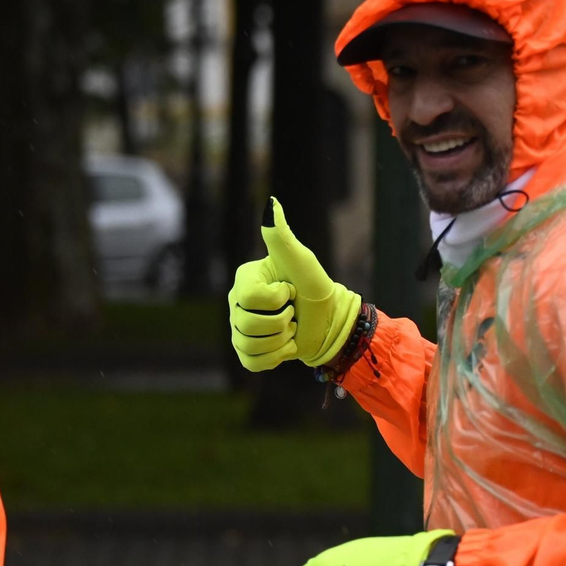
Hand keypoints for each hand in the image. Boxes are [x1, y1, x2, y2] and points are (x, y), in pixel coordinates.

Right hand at [245, 197, 361, 368]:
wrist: (329, 321)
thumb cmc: (316, 287)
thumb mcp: (301, 261)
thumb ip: (281, 236)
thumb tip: (271, 203)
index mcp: (244, 279)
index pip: (248, 297)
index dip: (276, 299)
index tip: (289, 291)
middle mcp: (235, 303)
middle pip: (246, 324)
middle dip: (281, 323)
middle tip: (293, 313)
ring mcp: (239, 328)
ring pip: (248, 344)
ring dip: (280, 341)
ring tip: (290, 329)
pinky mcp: (248, 351)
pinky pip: (251, 362)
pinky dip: (274, 358)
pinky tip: (286, 346)